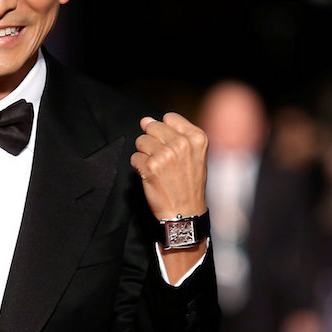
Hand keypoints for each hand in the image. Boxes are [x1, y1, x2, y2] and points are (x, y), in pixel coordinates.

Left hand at [131, 113, 208, 280]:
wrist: (185, 213)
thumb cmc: (188, 184)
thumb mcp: (194, 155)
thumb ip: (173, 134)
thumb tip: (145, 119)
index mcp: (197, 138)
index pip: (169, 117)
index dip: (165, 131)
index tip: (170, 145)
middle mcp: (182, 144)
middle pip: (152, 127)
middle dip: (152, 142)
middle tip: (162, 160)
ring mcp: (165, 155)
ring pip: (140, 141)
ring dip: (144, 154)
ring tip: (157, 168)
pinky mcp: (150, 167)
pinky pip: (134, 157)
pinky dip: (138, 167)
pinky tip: (151, 176)